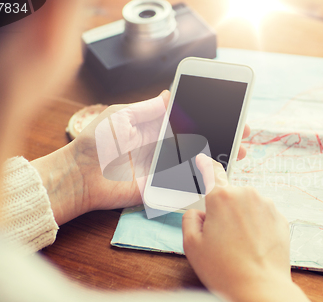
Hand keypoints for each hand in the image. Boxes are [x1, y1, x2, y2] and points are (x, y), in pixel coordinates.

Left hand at [32, 91, 250, 224]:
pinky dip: (203, 179)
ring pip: (197, 161)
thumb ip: (147, 108)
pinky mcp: (161, 187)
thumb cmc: (96, 143)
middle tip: (242, 134)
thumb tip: (170, 94)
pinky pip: (185, 183)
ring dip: (218, 157)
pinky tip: (221, 173)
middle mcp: (163, 147)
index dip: (208, 116)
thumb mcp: (121, 117)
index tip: (229, 111)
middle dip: (221, 136)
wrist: (80, 177)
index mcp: (155, 128)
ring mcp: (164, 168)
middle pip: (199, 140)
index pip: (188, 120)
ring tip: (238, 152)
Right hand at [182, 155, 311, 301]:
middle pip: (229, 195)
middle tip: (221, 237)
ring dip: (242, 218)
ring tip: (239, 245)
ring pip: (247, 205)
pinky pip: (263, 216)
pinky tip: (253, 246)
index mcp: (221, 198)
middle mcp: (246, 194)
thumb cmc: (223, 269)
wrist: (259, 288)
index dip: (205, 164)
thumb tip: (198, 212)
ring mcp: (266, 205)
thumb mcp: (191, 245)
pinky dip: (257, 226)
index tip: (203, 159)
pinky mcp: (280, 218)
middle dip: (224, 210)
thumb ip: (189, 219)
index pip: (212, 171)